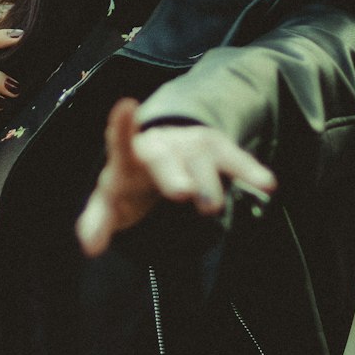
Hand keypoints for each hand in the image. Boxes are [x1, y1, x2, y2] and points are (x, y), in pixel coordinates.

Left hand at [75, 98, 276, 257]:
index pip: (122, 141)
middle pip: (165, 154)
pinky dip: (248, 170)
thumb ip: (97, 224)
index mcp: (129, 156)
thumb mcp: (110, 204)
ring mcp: (189, 144)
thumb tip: (89, 247)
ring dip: (207, 180)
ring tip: (211, 207)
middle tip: (181, 193)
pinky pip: (233, 158)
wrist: (158, 159)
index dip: (122, 126)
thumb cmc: (131, 183)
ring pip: (200, 156)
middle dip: (173, 171)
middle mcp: (161, 143)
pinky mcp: (216, 150)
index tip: (126, 107)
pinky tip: (266, 184)